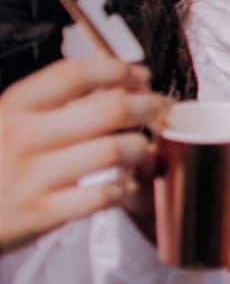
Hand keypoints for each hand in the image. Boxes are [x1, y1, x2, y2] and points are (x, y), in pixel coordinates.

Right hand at [0, 58, 165, 252]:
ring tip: (141, 148)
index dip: (116, 70)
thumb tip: (119, 85)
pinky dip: (122, 188)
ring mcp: (32, 177)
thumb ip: (55, 104)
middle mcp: (22, 138)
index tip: (139, 74)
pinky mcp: (41, 213)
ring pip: (112, 151)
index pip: (74, 75)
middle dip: (147, 105)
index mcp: (14, 108)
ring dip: (139, 147)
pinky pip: (101, 195)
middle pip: (107, 110)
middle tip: (159, 108)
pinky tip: (124, 185)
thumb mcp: (9, 122)